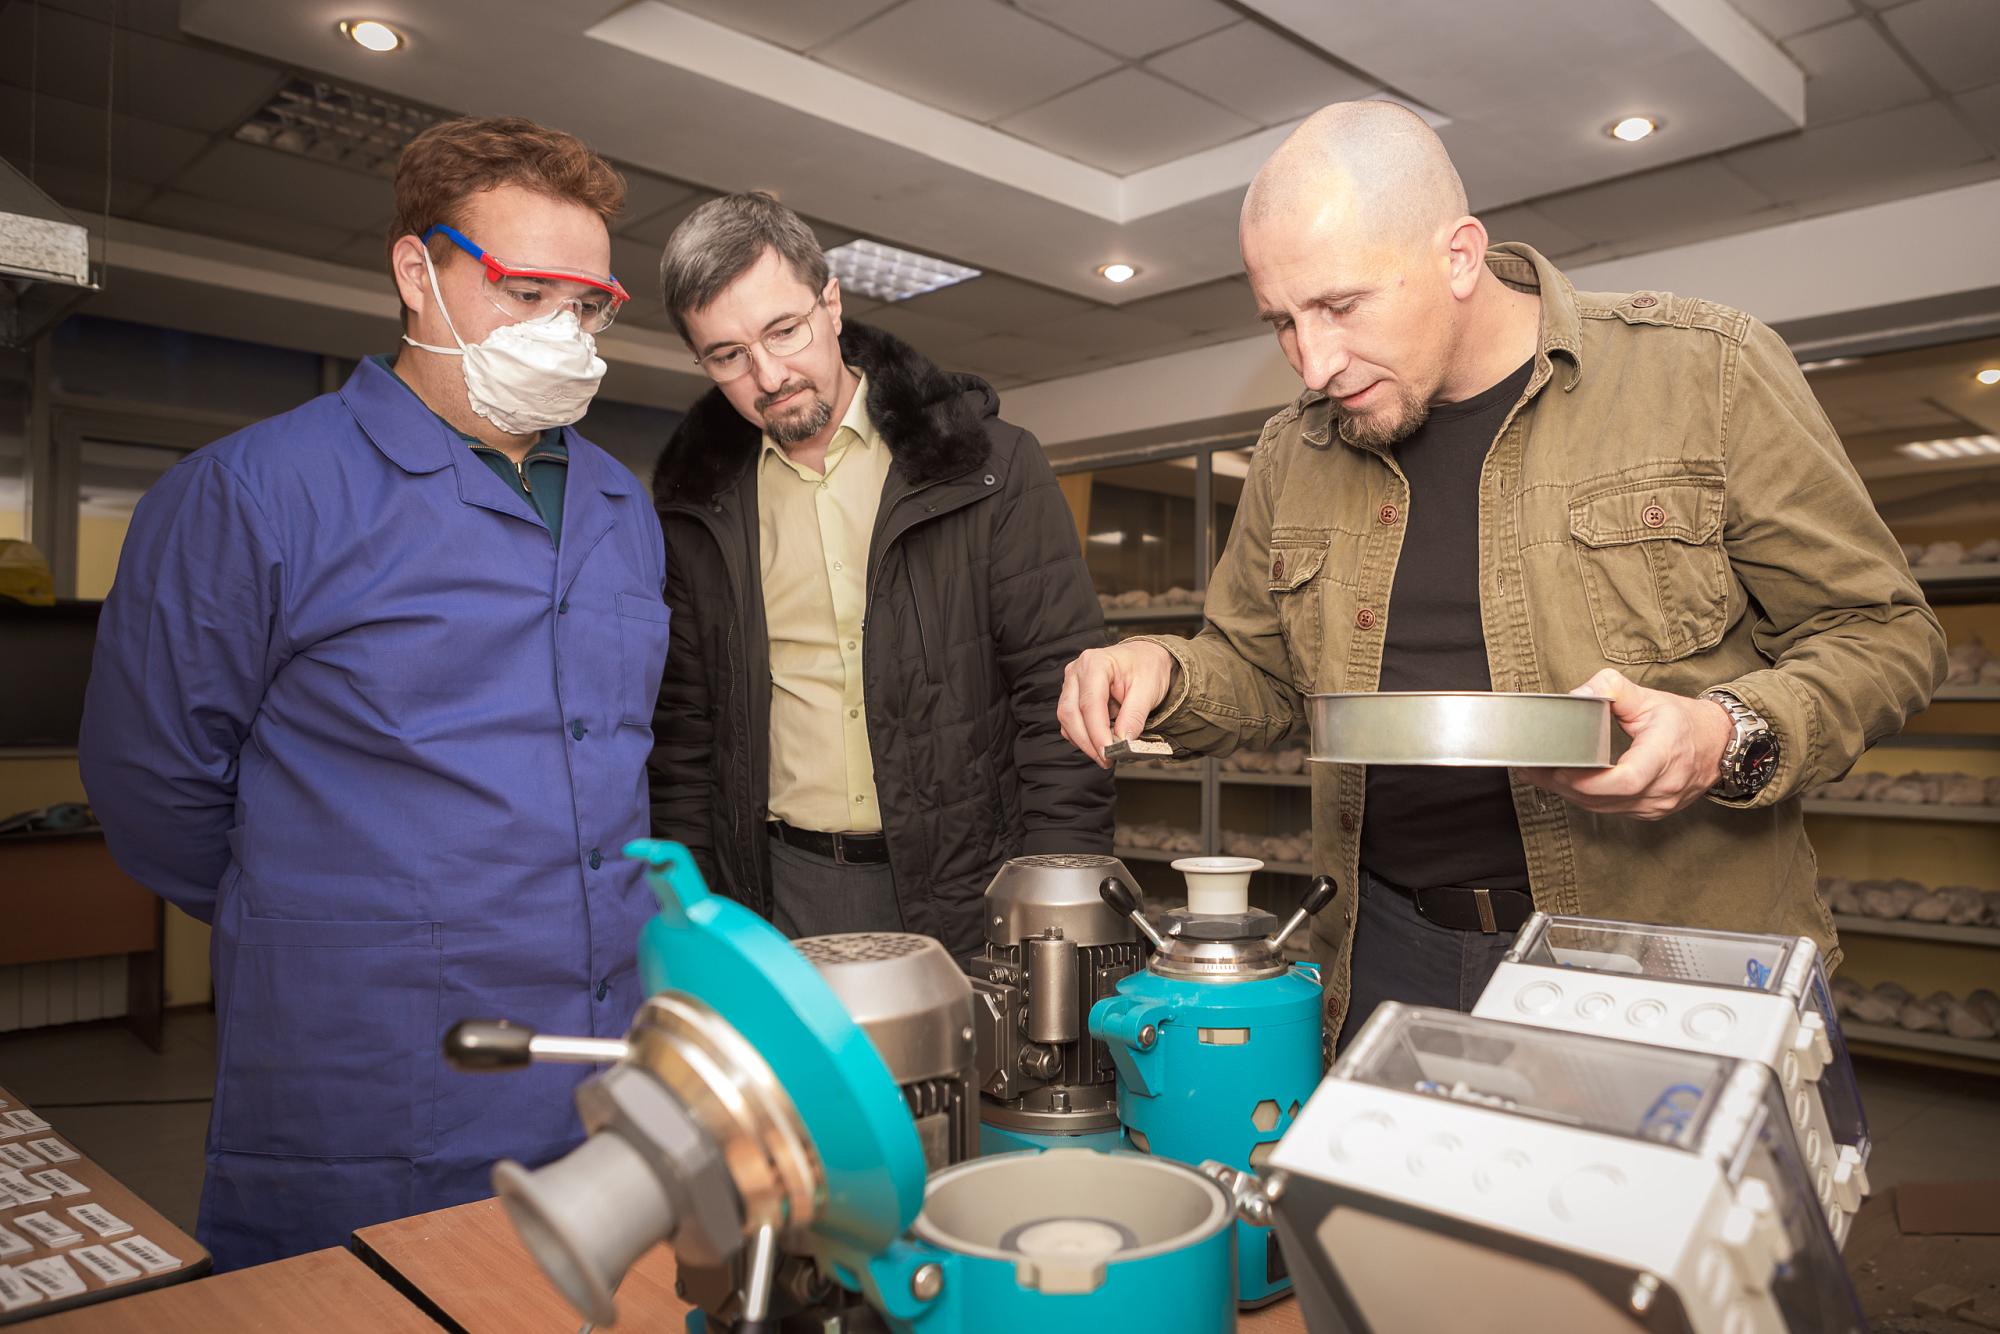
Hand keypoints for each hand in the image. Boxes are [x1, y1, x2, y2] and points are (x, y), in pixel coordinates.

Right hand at [1057, 640, 1177, 767]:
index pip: (1090, 704)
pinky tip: (1100, 742)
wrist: (1146, 657)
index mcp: (1095, 663)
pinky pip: (1070, 723)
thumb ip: (1134, 715)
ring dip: (1084, 742)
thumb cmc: (1146, 667)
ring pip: (1067, 721)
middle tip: (1107, 760)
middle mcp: (1077, 671)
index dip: (1097, 733)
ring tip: (1107, 754)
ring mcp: (1071, 684)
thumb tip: (1124, 741)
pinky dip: (1083, 737)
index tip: (1108, 753)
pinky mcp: (1071, 696)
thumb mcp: (1148, 689)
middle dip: (1088, 742)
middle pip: (1071, 714)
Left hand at [1521, 668, 1733, 819]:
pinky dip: (1583, 798)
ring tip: (1536, 773)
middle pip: (1606, 798)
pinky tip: (1561, 783)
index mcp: (1666, 754)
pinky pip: (1609, 810)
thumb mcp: (1650, 698)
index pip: (1627, 780)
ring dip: (1568, 793)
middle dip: (1564, 784)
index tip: (1561, 768)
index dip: (1589, 780)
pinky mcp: (1648, 812)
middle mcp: (1664, 787)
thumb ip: (1611, 689)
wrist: (1718, 745)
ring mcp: (1657, 805)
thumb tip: (1577, 695)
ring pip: (1603, 808)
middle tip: (1531, 766)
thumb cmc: (1683, 721)